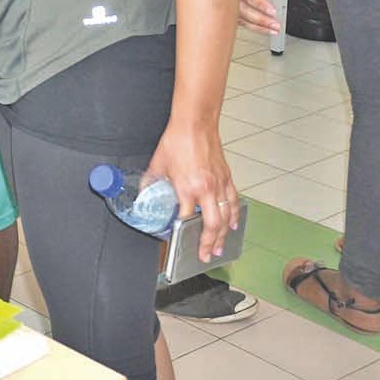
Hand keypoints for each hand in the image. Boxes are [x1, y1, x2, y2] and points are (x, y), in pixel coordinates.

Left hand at [146, 121, 238, 262]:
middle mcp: (206, 189)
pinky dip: (234, 215)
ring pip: (225, 217)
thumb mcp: (158, 163)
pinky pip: (233, 202)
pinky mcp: (226, 178)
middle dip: (209, 243)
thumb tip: (146, 190)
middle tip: (207, 256)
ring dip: (224, 235)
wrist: (195, 124)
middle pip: (211, 225)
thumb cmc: (177, 140)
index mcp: (187, 188)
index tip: (178, 239)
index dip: (182, 231)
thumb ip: (152, 180)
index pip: (186, 218)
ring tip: (221, 247)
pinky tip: (233, 223)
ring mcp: (219, 184)